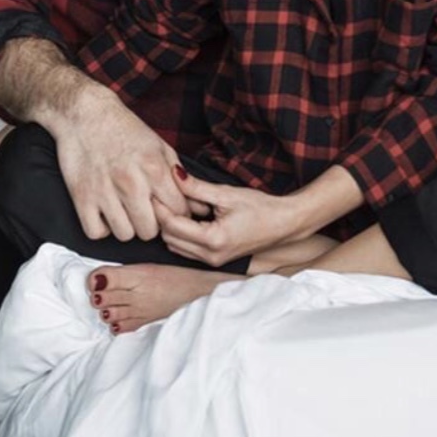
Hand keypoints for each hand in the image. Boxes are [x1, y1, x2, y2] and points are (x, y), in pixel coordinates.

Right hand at [52, 86, 190, 242]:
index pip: (178, 211)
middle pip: (150, 231)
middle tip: (145, 210)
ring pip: (125, 235)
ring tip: (124, 210)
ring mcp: (105, 192)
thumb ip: (177, 174)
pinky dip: (101, 227)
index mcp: (154, 168)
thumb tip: (197, 202)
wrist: (85, 113)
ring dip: (126, 226)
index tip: (168, 208)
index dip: (176, 213)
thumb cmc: (124, 129)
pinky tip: (105, 213)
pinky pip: (96, 233)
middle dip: (151, 223)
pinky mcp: (81, 197)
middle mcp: (131, 183)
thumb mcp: (159, 145)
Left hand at [155, 170, 296, 266]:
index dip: (159, 207)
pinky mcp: (214, 261)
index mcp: (212, 240)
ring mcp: (212, 262)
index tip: (153, 190)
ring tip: (175, 205)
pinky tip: (188, 217)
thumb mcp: (226, 194)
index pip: (172, 225)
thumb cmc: (260, 208)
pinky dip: (181, 235)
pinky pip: (187, 250)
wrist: (283, 224)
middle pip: (169, 238)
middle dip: (163, 218)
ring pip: (175, 247)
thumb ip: (197, 187)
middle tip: (160, 195)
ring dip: (171, 228)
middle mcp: (210, 256)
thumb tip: (174, 175)